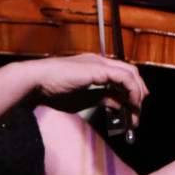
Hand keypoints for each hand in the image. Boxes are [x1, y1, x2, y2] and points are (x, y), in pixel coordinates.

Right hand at [26, 53, 147, 121]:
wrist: (36, 81)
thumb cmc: (51, 91)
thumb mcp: (82, 99)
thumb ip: (101, 100)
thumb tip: (118, 105)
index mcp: (93, 67)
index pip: (120, 75)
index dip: (130, 91)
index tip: (133, 107)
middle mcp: (99, 62)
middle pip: (130, 73)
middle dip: (138, 93)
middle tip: (138, 112)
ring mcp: (100, 63)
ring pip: (131, 74)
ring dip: (137, 94)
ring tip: (136, 112)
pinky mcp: (99, 68)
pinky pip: (125, 78)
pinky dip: (132, 91)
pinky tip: (131, 104)